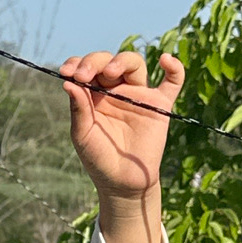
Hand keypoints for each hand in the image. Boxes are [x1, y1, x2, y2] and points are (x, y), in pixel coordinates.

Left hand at [61, 50, 184, 202]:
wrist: (123, 182)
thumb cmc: (99, 158)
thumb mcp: (83, 135)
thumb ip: (78, 109)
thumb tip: (68, 83)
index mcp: (94, 94)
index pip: (86, 69)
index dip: (77, 64)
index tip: (67, 72)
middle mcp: (116, 90)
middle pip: (108, 62)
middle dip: (95, 62)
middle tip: (84, 75)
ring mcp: (138, 95)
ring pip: (135, 64)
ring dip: (123, 61)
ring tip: (111, 72)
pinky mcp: (160, 105)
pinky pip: (173, 82)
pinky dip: (174, 68)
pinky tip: (165, 59)